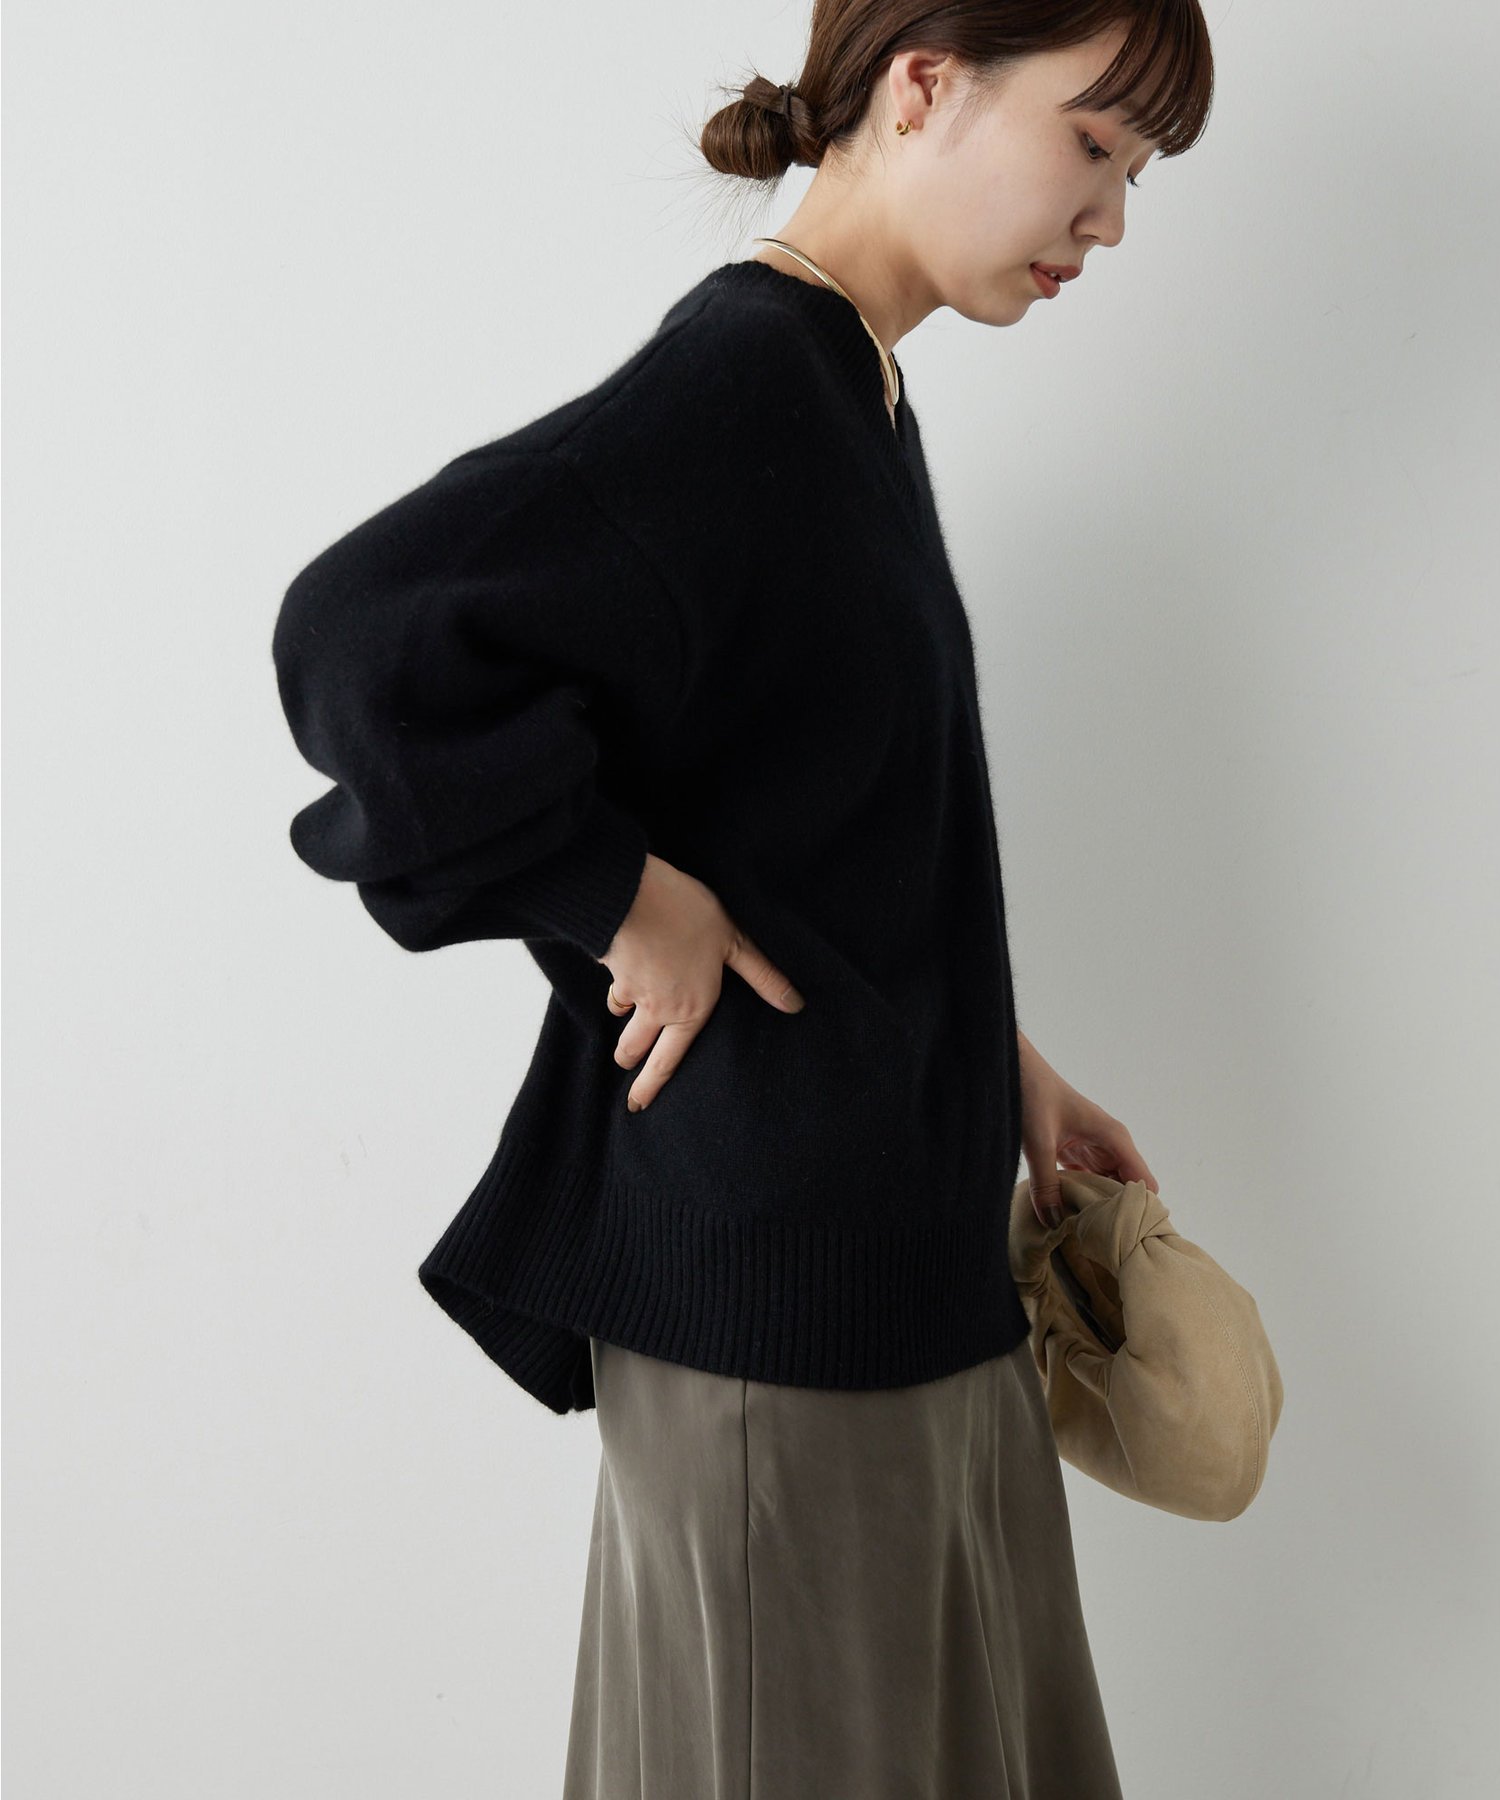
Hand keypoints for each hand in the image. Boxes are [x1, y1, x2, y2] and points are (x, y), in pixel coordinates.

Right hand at [598, 854, 805, 1111]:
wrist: (631, 897)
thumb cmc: (687, 917)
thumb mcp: (734, 943)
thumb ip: (761, 975)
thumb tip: (794, 1005)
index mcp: (690, 1010)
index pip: (668, 1061)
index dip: (651, 1086)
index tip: (638, 1105)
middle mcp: (657, 1008)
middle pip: (635, 1048)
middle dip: (630, 1063)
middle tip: (627, 1075)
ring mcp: (629, 990)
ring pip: (620, 1019)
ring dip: (620, 1027)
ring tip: (622, 1033)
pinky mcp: (611, 968)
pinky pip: (614, 986)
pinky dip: (616, 988)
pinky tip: (619, 978)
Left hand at [1016, 1029, 1157, 1230]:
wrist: (1015, 1070)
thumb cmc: (1032, 1094)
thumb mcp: (1038, 1141)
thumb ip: (1045, 1184)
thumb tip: (1054, 1224)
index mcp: (1114, 1138)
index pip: (1144, 1183)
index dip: (1139, 1211)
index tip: (1124, 1239)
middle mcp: (1112, 1145)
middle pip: (1129, 1190)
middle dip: (1118, 1215)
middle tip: (1102, 1246)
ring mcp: (1095, 1150)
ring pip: (1109, 1189)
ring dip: (1100, 1209)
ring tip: (1086, 1237)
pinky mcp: (1079, 1154)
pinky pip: (1090, 1183)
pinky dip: (1084, 1199)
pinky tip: (1071, 1218)